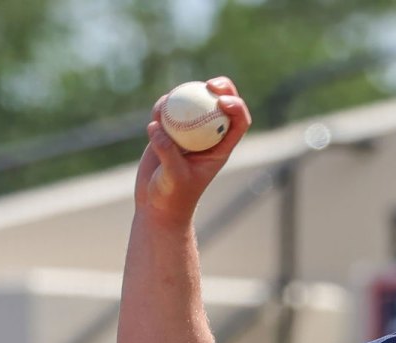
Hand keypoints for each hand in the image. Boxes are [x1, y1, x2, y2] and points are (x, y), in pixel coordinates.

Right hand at [134, 77, 251, 223]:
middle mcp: (208, 136)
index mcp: (221, 148)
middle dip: (222, 88)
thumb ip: (167, 153)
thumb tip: (157, 127)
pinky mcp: (169, 131)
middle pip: (221, 105)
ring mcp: (189, 132)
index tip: (222, 101)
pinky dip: (163, 106)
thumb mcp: (173, 177)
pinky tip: (157, 111)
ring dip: (185, 95)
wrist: (157, 205)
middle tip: (209, 84)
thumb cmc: (172, 197)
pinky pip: (169, 110)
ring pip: (194, 103)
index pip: (238, 123)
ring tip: (168, 103)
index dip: (237, 107)